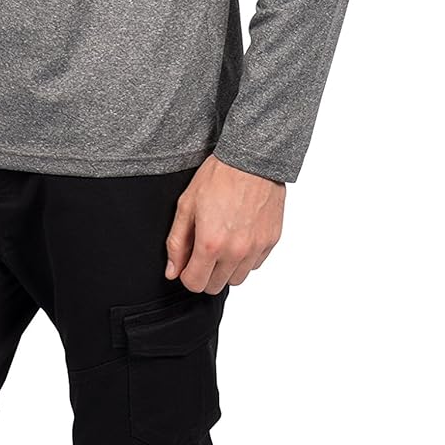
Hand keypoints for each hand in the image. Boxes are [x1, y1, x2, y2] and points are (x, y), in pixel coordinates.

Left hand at [164, 154, 284, 292]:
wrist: (251, 159)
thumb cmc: (218, 176)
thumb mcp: (186, 205)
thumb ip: (177, 242)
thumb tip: (172, 271)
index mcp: (210, 243)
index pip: (195, 284)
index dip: (186, 274)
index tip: (187, 262)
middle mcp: (236, 251)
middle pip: (215, 286)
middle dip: (205, 273)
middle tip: (203, 250)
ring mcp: (256, 248)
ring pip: (237, 279)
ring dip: (226, 268)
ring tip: (222, 242)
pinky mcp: (271, 241)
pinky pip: (255, 264)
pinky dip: (245, 258)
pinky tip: (239, 235)